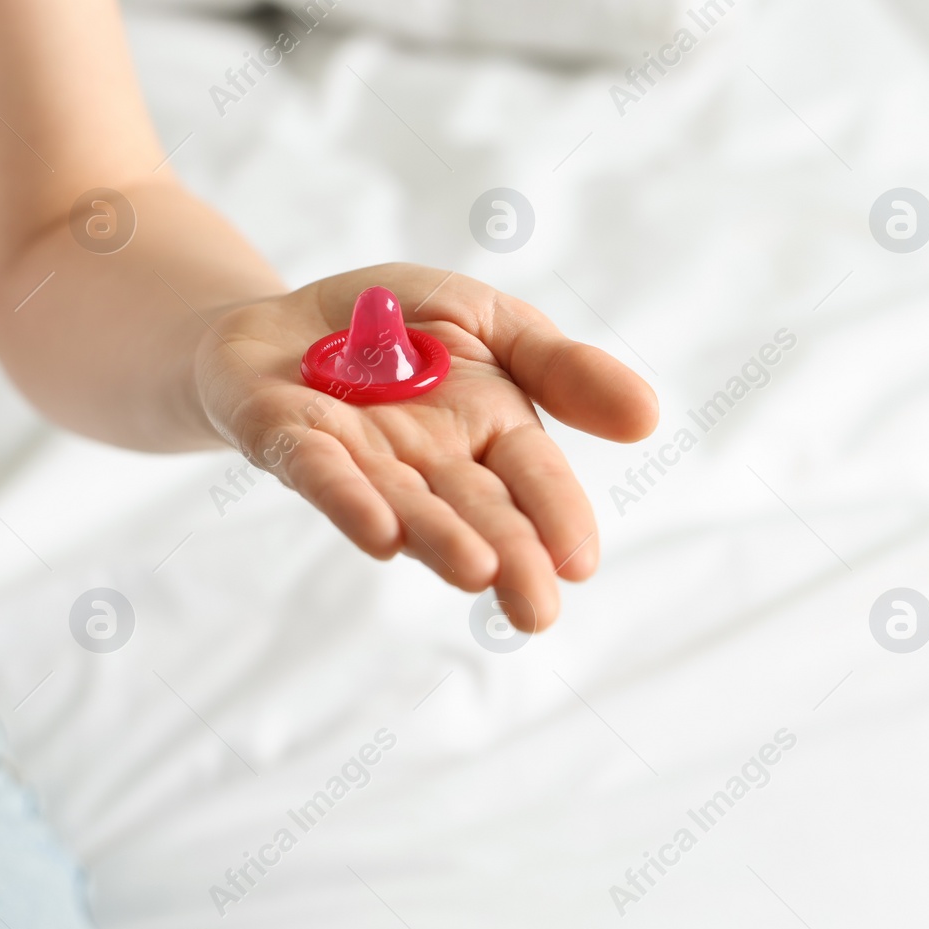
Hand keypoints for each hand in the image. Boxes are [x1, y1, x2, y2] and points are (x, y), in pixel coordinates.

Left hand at [194, 263, 657, 630]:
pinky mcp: (289, 443)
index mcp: (487, 431)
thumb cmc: (395, 325)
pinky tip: (379, 533)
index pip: (532, 475)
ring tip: (475, 572)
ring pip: (404, 504)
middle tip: (537, 609)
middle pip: (475, 509)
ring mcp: (359, 461)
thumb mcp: (488, 320)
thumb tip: (647, 417)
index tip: (579, 562)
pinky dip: (348, 500)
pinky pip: (319, 473)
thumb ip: (556, 364)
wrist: (282, 320)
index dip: (556, 515)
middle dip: (508, 553)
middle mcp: (427, 463)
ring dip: (438, 538)